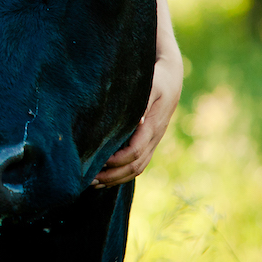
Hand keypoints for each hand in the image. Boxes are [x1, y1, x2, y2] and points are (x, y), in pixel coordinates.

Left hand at [93, 48, 182, 187]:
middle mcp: (154, 138)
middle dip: (113, 175)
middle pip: (135, 166)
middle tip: (90, 180)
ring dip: (116, 178)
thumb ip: (143, 103)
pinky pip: (138, 164)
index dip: (117, 161)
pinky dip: (122, 174)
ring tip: (93, 183)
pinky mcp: (149, 141)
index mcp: (153, 127)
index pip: (135, 152)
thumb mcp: (151, 86)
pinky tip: (106, 177)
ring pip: (137, 169)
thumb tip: (138, 121)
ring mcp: (153, 142)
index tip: (98, 163)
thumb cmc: (157, 79)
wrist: (171, 78)